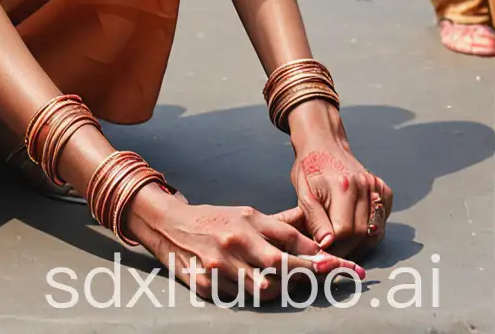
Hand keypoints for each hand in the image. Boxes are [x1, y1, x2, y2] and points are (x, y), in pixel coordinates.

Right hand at [125, 185, 364, 304]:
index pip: (292, 240)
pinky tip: (256, 289)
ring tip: (290, 285)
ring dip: (282, 291)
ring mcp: (220, 267)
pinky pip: (240, 299)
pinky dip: (252, 297)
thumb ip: (279, 228)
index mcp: (248, 222)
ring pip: (265, 290)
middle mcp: (235, 243)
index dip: (320, 255)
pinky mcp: (206, 286)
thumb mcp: (247, 215)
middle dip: (310, 274)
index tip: (346, 267)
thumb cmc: (215, 219)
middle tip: (335, 277)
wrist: (168, 224)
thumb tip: (315, 240)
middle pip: (283, 267)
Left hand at [287, 103, 392, 257]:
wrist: (323, 142)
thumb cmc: (309, 168)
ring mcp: (375, 186)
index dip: (332, 246)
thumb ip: (314, 218)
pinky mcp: (383, 188)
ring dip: (361, 244)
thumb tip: (326, 244)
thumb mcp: (303, 192)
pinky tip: (357, 229)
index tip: (322, 252)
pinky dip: (373, 230)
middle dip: (346, 248)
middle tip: (332, 254)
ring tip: (343, 246)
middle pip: (361, 233)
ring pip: (375, 230)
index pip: (343, 230)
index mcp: (341, 185)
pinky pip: (383, 219)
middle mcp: (363, 185)